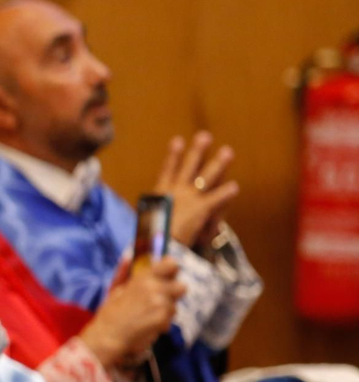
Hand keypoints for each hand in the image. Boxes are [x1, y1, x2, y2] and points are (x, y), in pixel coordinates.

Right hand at [79, 258, 185, 367]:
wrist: (108, 336)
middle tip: (158, 301)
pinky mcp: (163, 320)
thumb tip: (128, 255)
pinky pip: (170, 320)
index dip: (171, 271)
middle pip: (181, 287)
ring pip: (175, 306)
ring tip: (147, 316)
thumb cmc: (110, 313)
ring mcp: (161, 304)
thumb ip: (124, 272)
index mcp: (144, 277)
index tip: (166, 278)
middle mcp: (155, 288)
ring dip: (165, 311)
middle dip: (172, 295)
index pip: (172, 264)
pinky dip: (161, 324)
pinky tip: (147, 325)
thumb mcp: (115, 289)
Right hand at [154, 132, 239, 247]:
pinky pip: (217, 198)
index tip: (177, 140)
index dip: (173, 155)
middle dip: (198, 151)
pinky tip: (235, 187)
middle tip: (205, 136)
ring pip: (206, 177)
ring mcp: (189, 199)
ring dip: (218, 164)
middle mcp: (175, 192)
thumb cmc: (149, 238)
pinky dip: (225, 193)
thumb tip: (150, 216)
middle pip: (188, 167)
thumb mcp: (148, 223)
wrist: (155, 246)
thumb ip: (153, 215)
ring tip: (228, 152)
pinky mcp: (201, 209)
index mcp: (160, 195)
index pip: (167, 170)